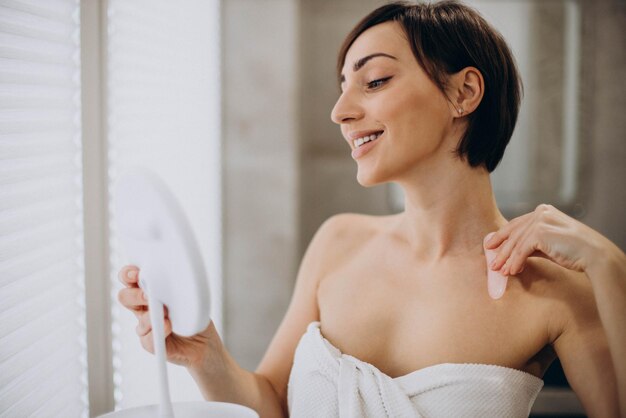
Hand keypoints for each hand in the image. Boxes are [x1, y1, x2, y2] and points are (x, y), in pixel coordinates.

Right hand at [117, 265, 217, 368]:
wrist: (204, 341)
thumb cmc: (195, 312)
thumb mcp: (190, 293)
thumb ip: (177, 285)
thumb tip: (172, 279)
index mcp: (149, 289)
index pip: (130, 278)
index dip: (128, 274)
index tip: (136, 273)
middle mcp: (144, 307)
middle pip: (125, 297)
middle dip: (134, 294)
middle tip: (148, 295)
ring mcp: (146, 326)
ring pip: (138, 320)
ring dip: (149, 315)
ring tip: (164, 312)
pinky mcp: (151, 343)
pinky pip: (148, 339)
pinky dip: (158, 332)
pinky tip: (168, 326)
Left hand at [484, 204, 602, 275]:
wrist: (594, 254)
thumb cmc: (575, 250)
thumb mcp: (550, 243)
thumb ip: (533, 243)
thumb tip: (514, 253)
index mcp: (543, 211)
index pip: (517, 224)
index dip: (502, 236)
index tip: (491, 245)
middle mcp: (540, 212)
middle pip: (514, 233)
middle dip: (501, 249)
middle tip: (492, 263)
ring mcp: (540, 220)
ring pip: (516, 243)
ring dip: (507, 259)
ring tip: (501, 271)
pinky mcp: (540, 232)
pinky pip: (522, 250)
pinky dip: (515, 262)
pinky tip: (512, 271)